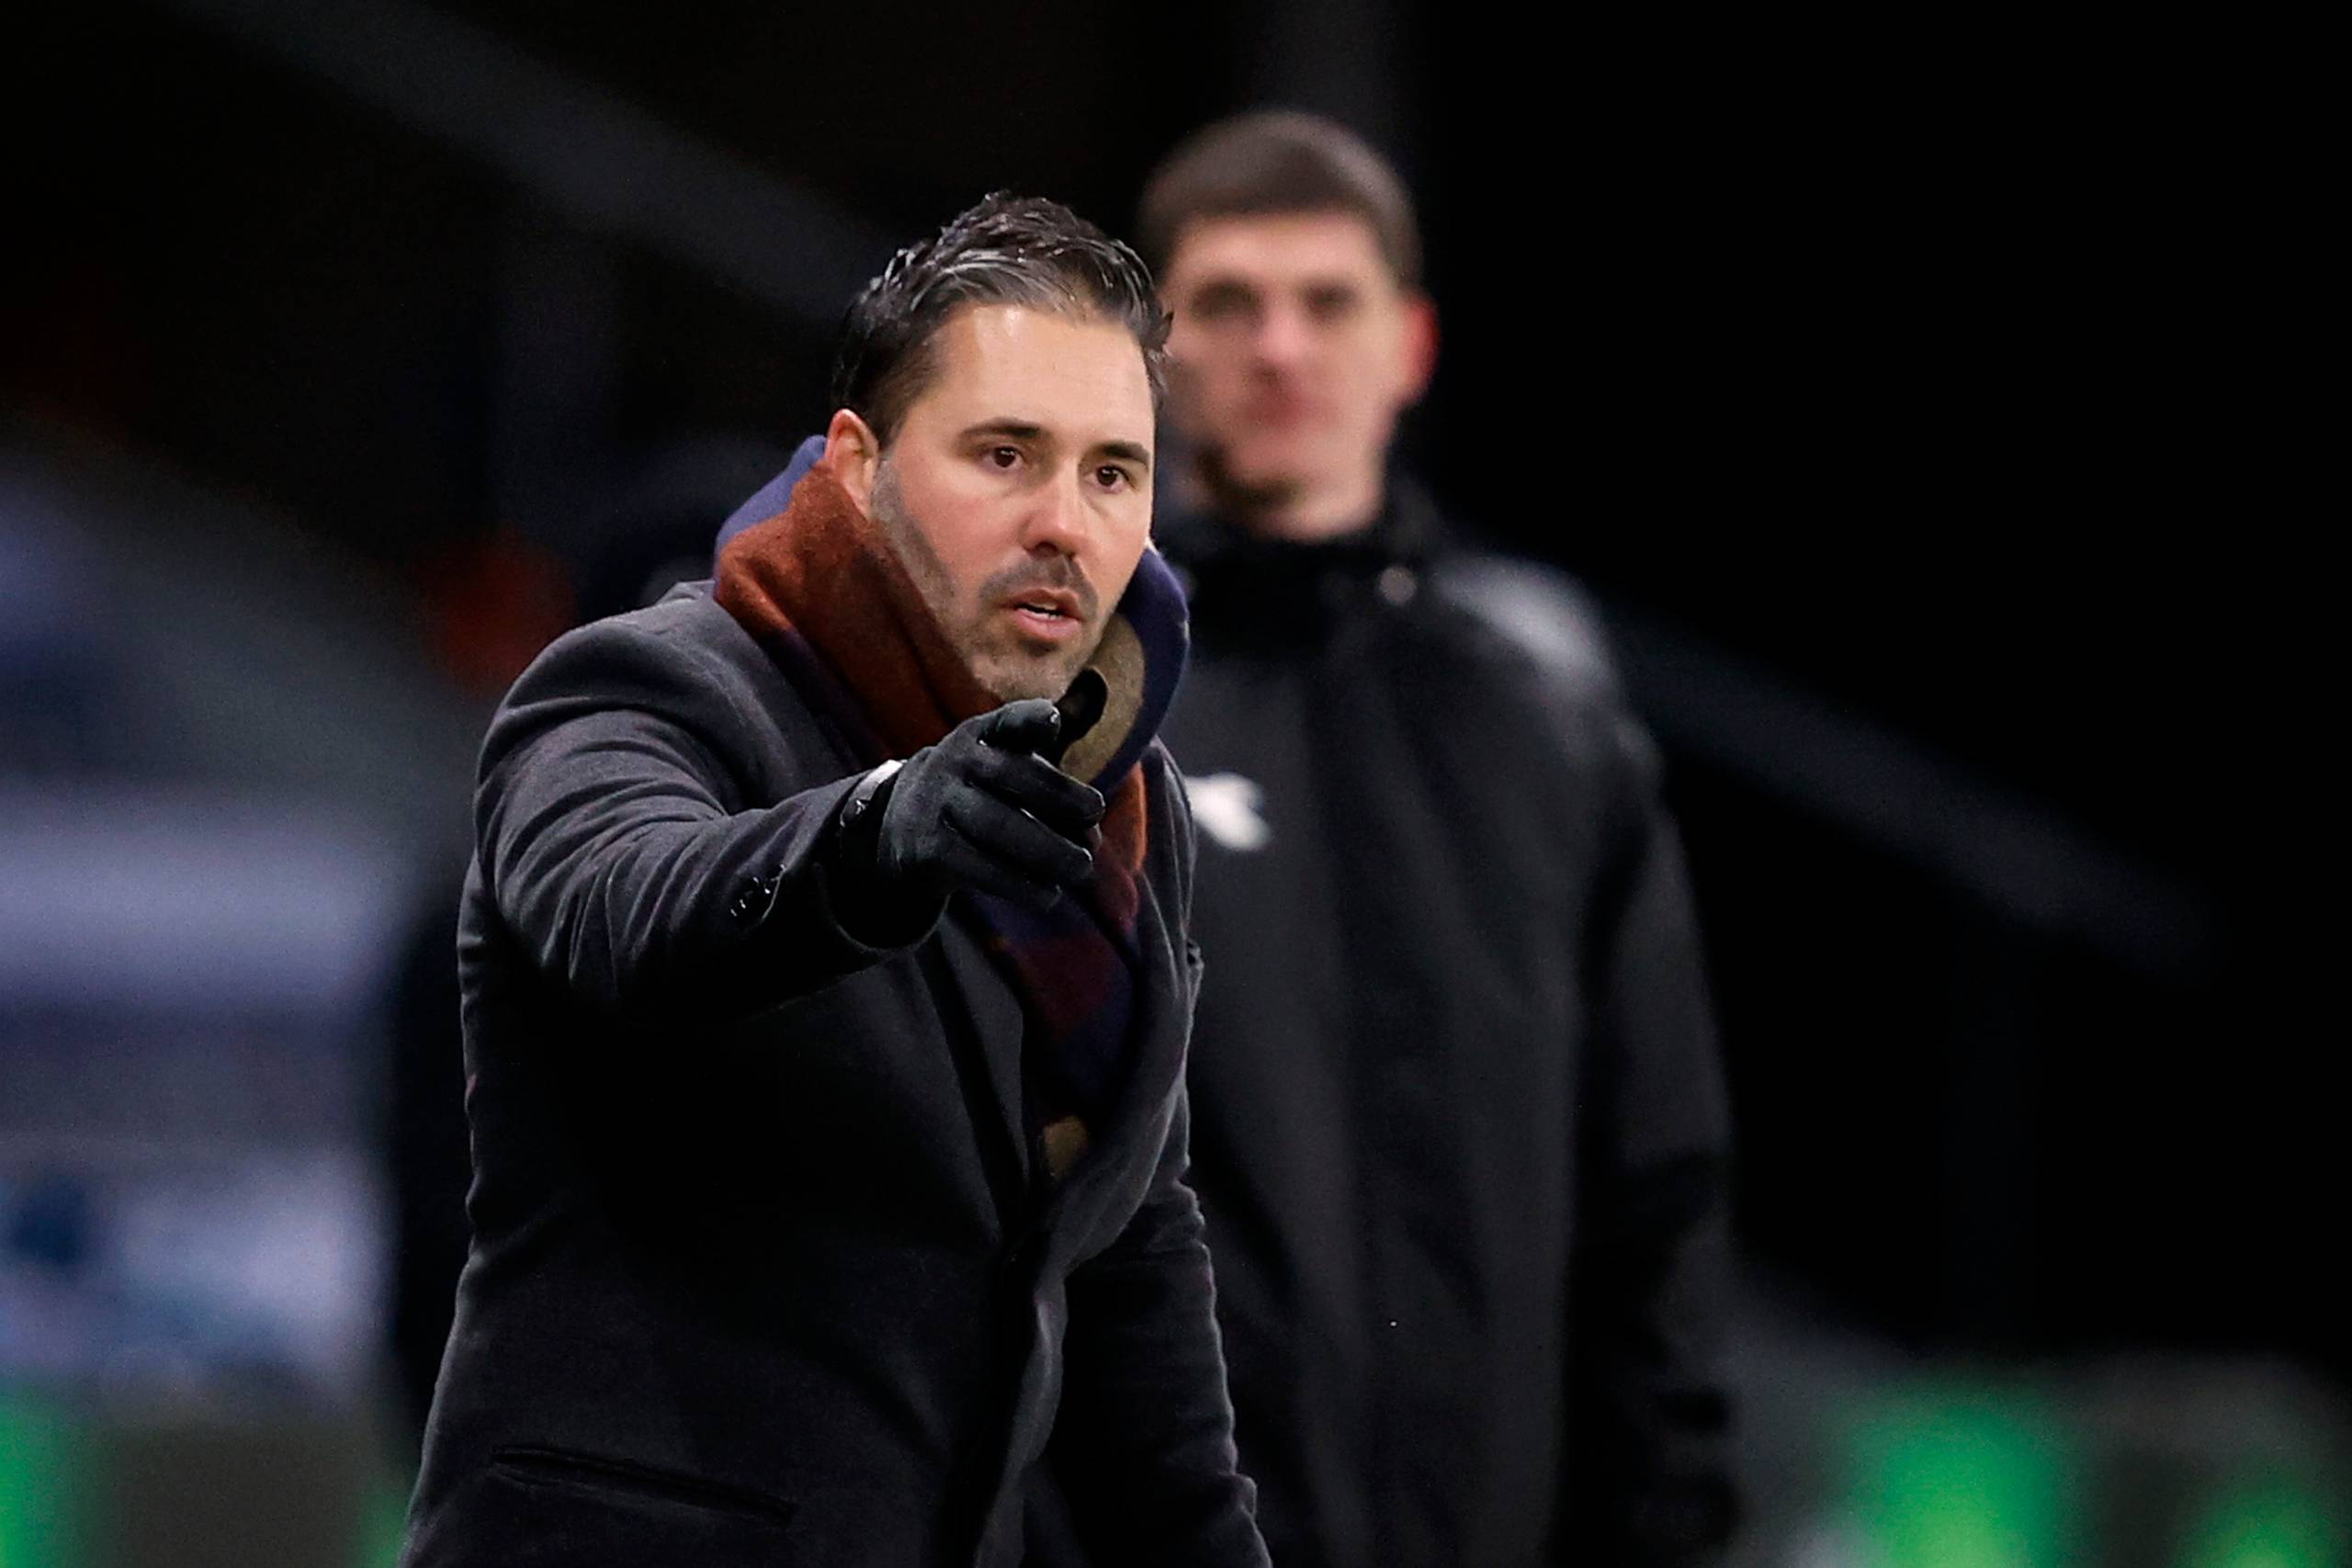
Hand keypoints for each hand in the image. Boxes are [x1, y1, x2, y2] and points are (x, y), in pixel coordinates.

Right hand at [857, 699, 1105, 913]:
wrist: (902, 823)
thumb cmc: (983, 787)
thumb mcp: (1010, 753)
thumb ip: (1056, 743)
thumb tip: (1096, 734)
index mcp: (983, 734)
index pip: (1008, 721)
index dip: (1029, 719)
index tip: (1053, 721)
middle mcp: (957, 762)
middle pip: (1010, 777)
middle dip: (1057, 797)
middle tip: (1096, 819)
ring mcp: (938, 803)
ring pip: (996, 826)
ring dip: (1045, 851)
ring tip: (1082, 868)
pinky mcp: (929, 847)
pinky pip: (978, 866)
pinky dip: (1018, 883)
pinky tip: (1050, 895)